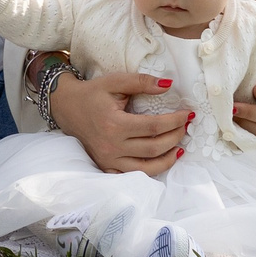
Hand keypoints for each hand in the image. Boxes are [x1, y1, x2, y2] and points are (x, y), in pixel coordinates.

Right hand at [49, 70, 192, 173]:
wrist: (67, 107)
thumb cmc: (92, 94)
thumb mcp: (115, 82)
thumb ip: (141, 82)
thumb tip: (168, 84)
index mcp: (115, 124)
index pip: (154, 126)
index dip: (175, 121)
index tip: (188, 114)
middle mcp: (112, 146)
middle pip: (154, 147)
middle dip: (175, 137)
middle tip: (185, 127)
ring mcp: (108, 159)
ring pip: (146, 167)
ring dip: (167, 159)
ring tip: (180, 148)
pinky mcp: (106, 166)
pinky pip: (132, 175)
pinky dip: (150, 171)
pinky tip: (160, 161)